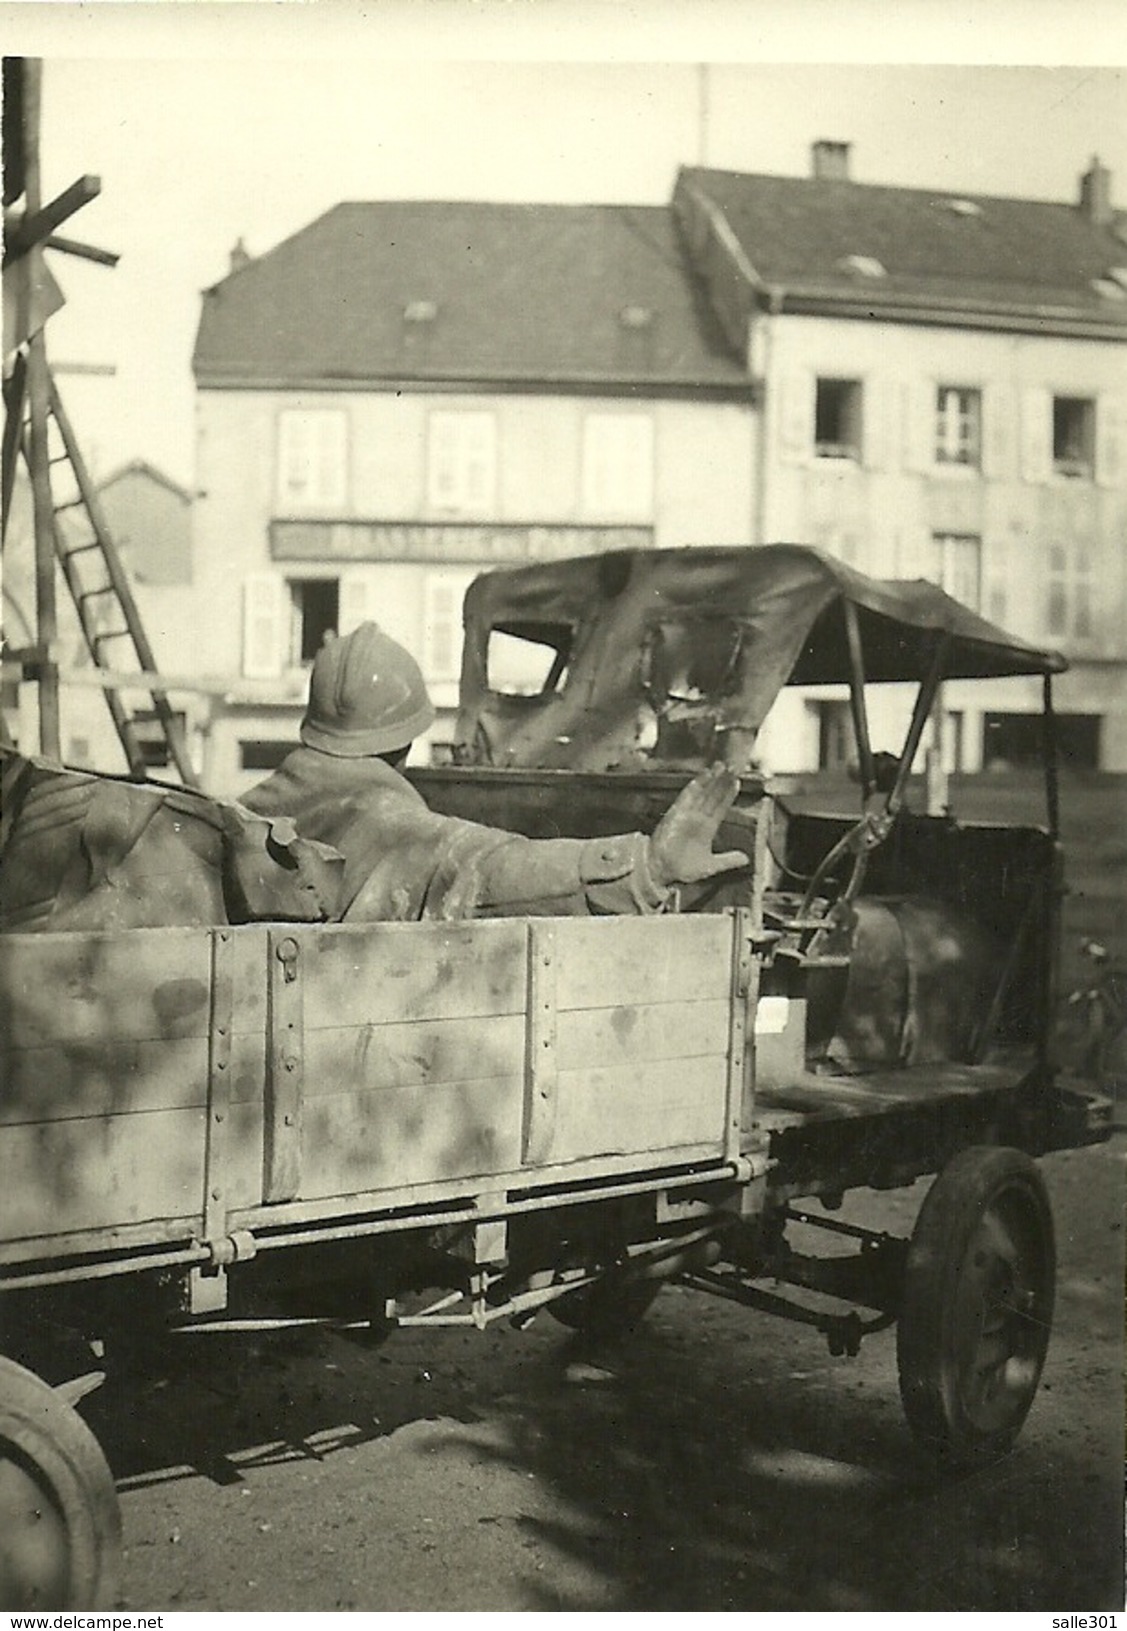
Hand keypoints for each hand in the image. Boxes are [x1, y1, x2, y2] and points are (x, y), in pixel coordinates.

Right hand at [648, 763, 748, 887]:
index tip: (737, 781)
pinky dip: (696, 785)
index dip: (728, 794)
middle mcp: (698, 818)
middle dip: (723, 781)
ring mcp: (687, 814)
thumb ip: (728, 861)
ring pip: (702, 792)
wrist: (661, 872)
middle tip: (734, 767)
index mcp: (707, 828)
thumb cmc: (682, 869)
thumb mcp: (711, 866)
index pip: (720, 806)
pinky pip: (688, 796)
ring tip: (722, 766)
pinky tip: (705, 775)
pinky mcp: (676, 813)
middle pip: (713, 795)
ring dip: (712, 779)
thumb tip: (746, 859)